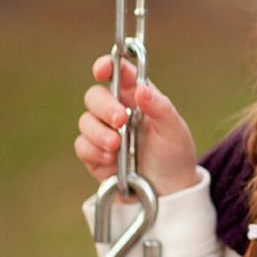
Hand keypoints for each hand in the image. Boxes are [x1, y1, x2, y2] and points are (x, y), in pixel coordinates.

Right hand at [74, 55, 198, 198]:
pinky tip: (110, 160)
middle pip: (94, 96)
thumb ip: (160, 107)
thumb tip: (140, 89)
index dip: (106, 66)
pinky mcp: (94, 154)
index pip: (118, 74)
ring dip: (99, 132)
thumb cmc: (174, 154)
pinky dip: (93, 151)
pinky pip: (82, 146)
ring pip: (84, 121)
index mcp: (137, 97)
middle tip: (120, 120)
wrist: (168, 191)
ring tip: (116, 146)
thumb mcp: (175, 130)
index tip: (101, 70)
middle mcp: (117, 110)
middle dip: (104, 107)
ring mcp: (104, 132)